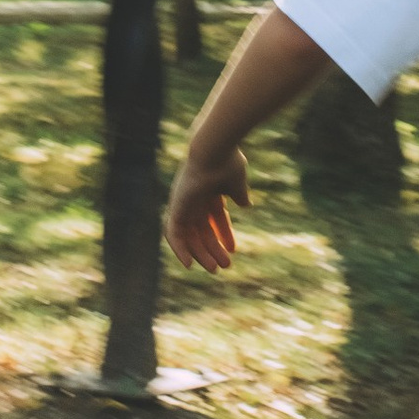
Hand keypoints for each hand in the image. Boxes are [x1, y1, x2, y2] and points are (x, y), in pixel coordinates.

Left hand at [167, 145, 249, 272]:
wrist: (214, 150)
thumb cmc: (228, 162)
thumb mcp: (237, 182)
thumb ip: (239, 193)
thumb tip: (245, 204)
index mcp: (210, 190)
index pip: (215, 218)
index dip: (223, 234)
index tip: (233, 250)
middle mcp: (195, 197)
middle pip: (202, 229)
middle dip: (213, 248)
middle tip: (224, 266)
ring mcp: (184, 203)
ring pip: (189, 235)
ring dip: (200, 253)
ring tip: (214, 268)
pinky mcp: (176, 207)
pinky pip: (172, 233)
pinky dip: (179, 249)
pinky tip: (190, 264)